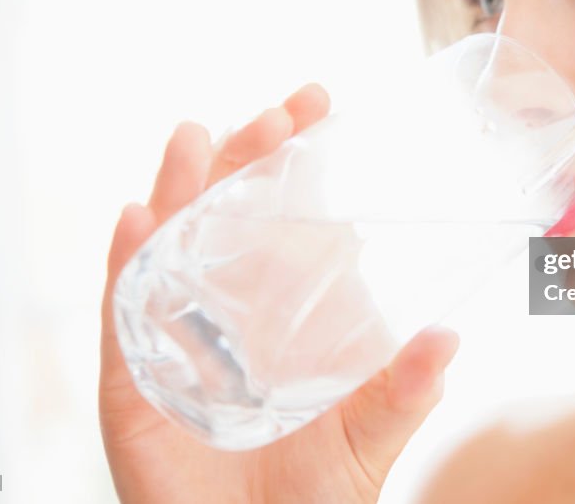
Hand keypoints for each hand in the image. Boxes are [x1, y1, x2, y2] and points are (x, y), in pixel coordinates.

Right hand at [100, 83, 459, 502]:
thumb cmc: (313, 498)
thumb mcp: (370, 435)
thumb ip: (406, 390)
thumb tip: (450, 336)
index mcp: (282, 314)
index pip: (285, 221)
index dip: (299, 165)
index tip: (324, 110)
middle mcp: (226, 315)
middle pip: (227, 218)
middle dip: (249, 158)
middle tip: (282, 112)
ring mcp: (177, 342)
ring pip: (171, 248)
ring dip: (182, 189)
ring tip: (199, 134)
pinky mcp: (135, 384)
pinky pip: (123, 316)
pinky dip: (126, 264)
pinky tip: (139, 217)